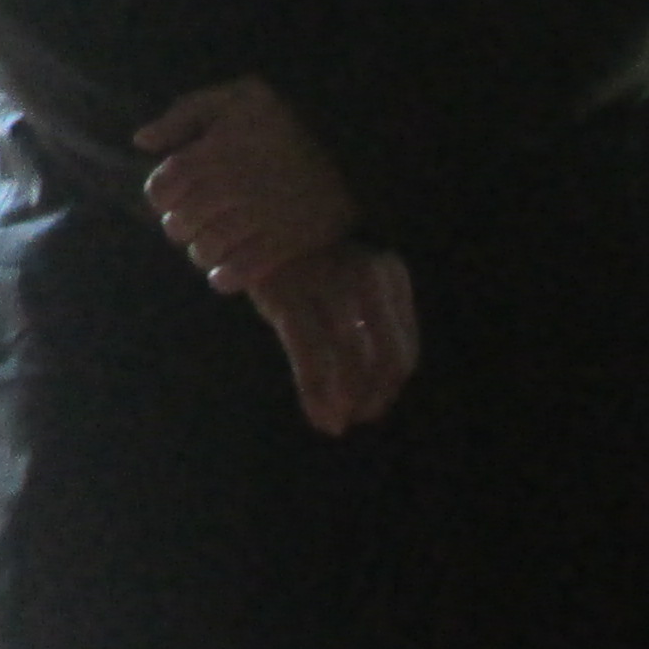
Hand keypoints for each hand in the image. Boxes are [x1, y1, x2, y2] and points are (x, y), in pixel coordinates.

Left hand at [136, 78, 360, 290]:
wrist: (357, 141)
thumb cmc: (289, 117)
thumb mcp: (237, 98)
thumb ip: (185, 114)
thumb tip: (142, 141)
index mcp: (212, 152)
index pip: (161, 188)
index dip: (160, 197)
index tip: (173, 198)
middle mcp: (230, 187)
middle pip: (180, 223)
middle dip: (180, 226)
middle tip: (192, 224)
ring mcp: (259, 217)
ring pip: (207, 250)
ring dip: (202, 252)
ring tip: (210, 246)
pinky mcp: (287, 241)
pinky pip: (242, 271)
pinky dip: (226, 277)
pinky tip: (225, 272)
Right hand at [247, 243, 420, 436]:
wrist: (243, 225)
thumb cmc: (302, 261)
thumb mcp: (345, 283)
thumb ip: (368, 322)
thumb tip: (380, 388)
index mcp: (389, 274)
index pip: (405, 344)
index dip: (391, 384)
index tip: (374, 406)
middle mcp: (367, 277)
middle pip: (387, 357)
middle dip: (375, 396)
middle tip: (357, 419)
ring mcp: (329, 285)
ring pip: (353, 361)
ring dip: (347, 401)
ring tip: (335, 423)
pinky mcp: (289, 297)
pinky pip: (313, 358)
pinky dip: (318, 393)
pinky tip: (316, 414)